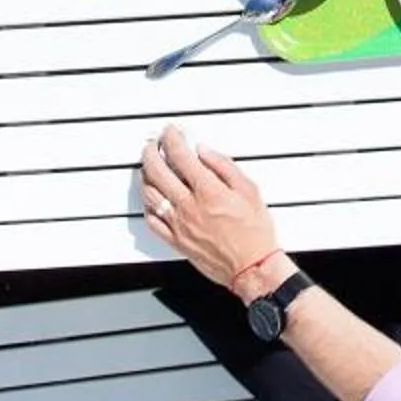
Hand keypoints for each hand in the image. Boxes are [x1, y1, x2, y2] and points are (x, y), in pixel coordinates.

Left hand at [140, 125, 283, 291]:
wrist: (252, 267)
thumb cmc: (255, 233)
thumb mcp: (249, 191)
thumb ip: (224, 167)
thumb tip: (204, 152)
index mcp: (208, 191)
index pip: (180, 156)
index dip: (171, 139)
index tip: (171, 132)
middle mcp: (189, 206)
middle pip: (157, 171)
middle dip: (150, 152)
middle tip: (152, 145)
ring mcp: (179, 225)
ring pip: (150, 194)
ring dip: (145, 176)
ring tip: (149, 167)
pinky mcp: (176, 241)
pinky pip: (152, 220)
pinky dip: (147, 205)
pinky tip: (151, 198)